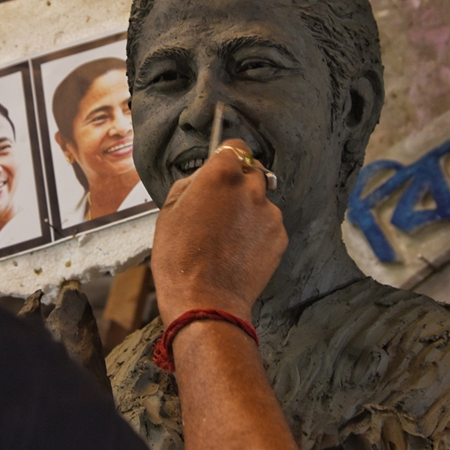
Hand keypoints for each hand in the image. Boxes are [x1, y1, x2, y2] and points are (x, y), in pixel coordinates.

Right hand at [152, 140, 287, 325]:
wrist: (205, 301)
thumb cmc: (180, 258)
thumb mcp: (169, 211)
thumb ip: (191, 184)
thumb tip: (203, 178)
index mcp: (222, 174)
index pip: (235, 147)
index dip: (227, 157)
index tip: (222, 169)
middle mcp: (251, 187)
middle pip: (251, 171)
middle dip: (239, 183)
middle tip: (221, 206)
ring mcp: (269, 212)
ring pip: (261, 199)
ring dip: (249, 209)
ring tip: (229, 236)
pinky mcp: (280, 236)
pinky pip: (269, 224)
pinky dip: (258, 232)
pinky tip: (239, 250)